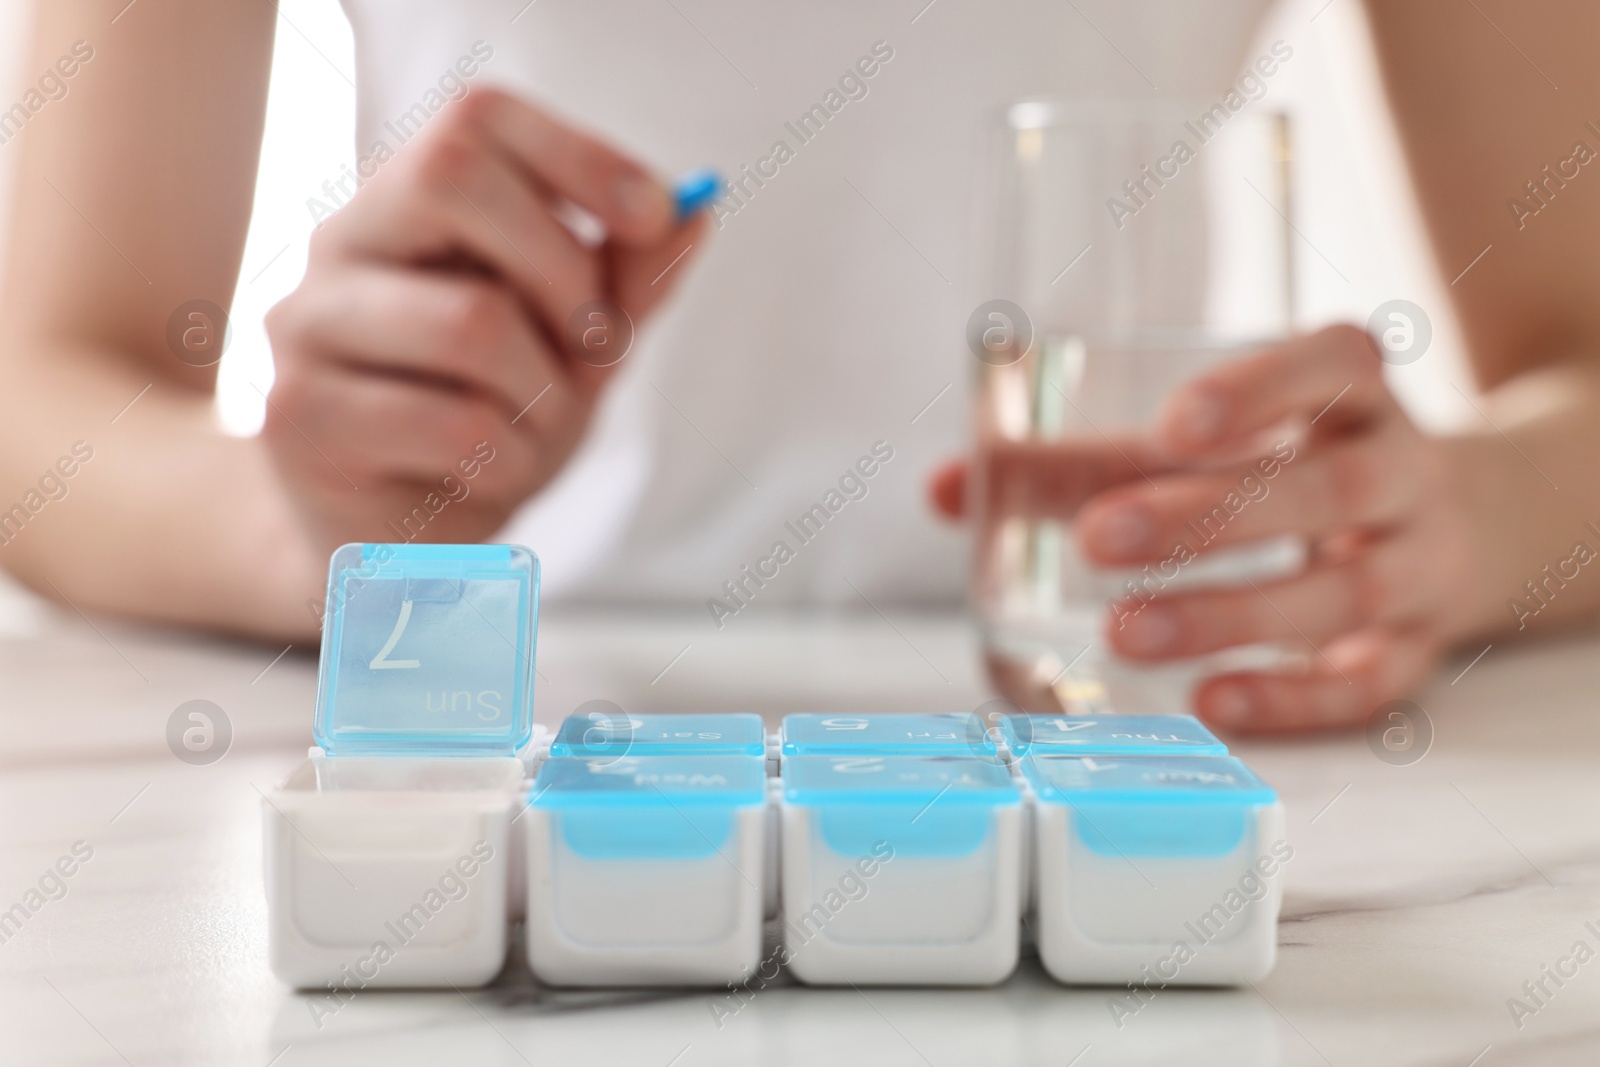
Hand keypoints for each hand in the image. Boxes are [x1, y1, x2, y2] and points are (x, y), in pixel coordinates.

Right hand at [264, 88, 705, 550]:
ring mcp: (306, 326)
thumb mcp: (572, 351)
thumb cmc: (483, 426)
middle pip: (451, 175)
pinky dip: (510, 460)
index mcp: (405, 204)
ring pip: (471, 321)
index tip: (654, 218)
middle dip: (564, 270)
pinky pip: (454, 424)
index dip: (581, 155)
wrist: (392, 544)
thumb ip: (625, 285)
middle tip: (594, 347)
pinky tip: (489, 475)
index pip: (477, 118)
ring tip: (537, 430)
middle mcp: (339, 244)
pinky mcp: (298, 417)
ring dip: (547, 394)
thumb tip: (697, 213)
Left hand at [932, 325, 1479, 732]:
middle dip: (1208, 515)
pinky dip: (1290, 697)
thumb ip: (1082, 464)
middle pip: (1325, 487)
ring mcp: (1423, 565)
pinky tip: (1211, 704)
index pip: (1335, 366)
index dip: (1264, 387)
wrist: (1466, 529)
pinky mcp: (1419, 652)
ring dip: (1231, 613)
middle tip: (1099, 539)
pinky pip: (1368, 682)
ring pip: (1344, 591)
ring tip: (1126, 630)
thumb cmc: (1293, 471)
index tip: (1174, 422)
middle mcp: (1404, 472)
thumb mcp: (1214, 449)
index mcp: (1354, 397)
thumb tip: (944, 489)